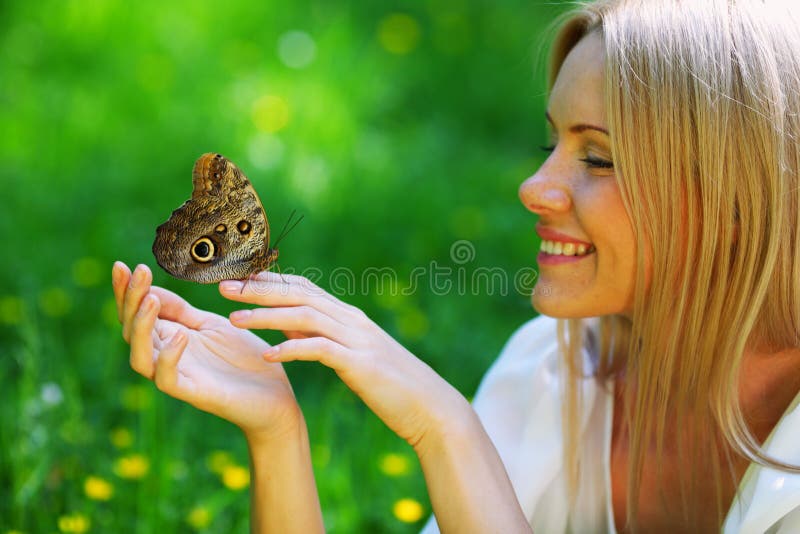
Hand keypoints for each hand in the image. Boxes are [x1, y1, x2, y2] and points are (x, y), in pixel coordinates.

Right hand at [112, 262, 301, 441]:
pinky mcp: (195, 394)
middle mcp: (167, 358)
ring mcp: (180, 376)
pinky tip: (180, 336)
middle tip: (138, 271)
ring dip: (142, 327)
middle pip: (132, 331)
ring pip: (141, 357)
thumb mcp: (213, 326)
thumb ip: (182, 312)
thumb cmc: (244, 360)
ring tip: (152, 300)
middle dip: (131, 300)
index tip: (123, 265)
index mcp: (171, 338)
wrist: (276, 396)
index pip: (137, 313)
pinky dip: (169, 358)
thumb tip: (151, 289)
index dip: (126, 291)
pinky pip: (167, 380)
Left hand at [220, 272, 466, 447]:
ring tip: (234, 320)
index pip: (302, 287)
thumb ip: (321, 337)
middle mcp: (351, 319)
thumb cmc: (389, 384)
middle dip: (258, 290)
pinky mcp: (359, 363)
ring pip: (304, 316)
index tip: (235, 280)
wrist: (428, 406)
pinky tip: (266, 355)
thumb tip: (287, 327)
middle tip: (222, 288)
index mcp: (347, 316)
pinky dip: (291, 349)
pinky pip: (319, 350)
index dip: (267, 281)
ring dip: (266, 316)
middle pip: (298, 294)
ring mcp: (357, 339)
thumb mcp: (351, 356)